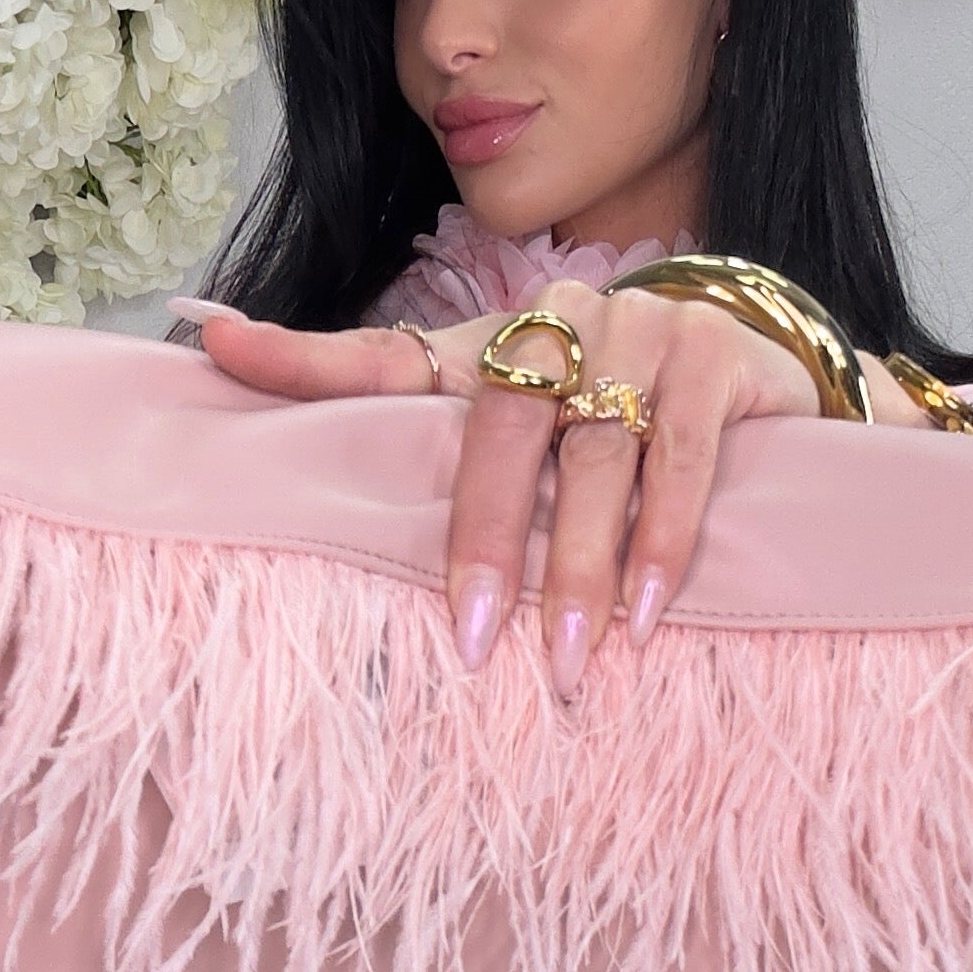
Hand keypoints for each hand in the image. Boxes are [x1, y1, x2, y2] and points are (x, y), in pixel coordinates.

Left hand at [175, 284, 922, 692]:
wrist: (755, 367)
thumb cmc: (604, 407)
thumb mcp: (501, 409)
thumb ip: (380, 398)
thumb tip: (217, 349)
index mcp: (498, 333)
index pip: (389, 357)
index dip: (305, 359)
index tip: (217, 346)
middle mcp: (568, 314)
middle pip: (507, 427)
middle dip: (491, 539)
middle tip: (472, 640)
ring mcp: (650, 328)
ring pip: (600, 456)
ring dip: (583, 567)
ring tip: (567, 657)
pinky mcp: (722, 359)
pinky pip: (684, 460)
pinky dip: (663, 543)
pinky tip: (643, 613)